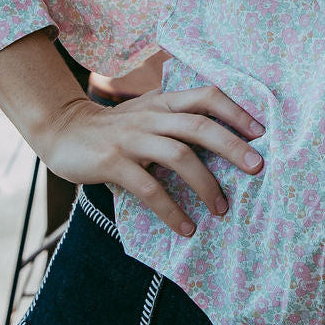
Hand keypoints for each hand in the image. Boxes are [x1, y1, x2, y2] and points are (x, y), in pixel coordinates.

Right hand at [44, 86, 264, 237]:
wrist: (63, 130)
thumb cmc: (116, 126)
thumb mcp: (147, 111)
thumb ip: (177, 117)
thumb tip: (226, 140)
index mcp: (163, 101)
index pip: (206, 96)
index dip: (235, 111)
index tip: (261, 132)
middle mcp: (151, 116)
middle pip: (199, 125)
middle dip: (232, 146)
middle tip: (257, 168)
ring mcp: (132, 138)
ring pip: (178, 155)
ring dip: (205, 184)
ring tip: (222, 209)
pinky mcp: (113, 163)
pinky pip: (148, 188)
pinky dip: (171, 210)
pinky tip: (186, 228)